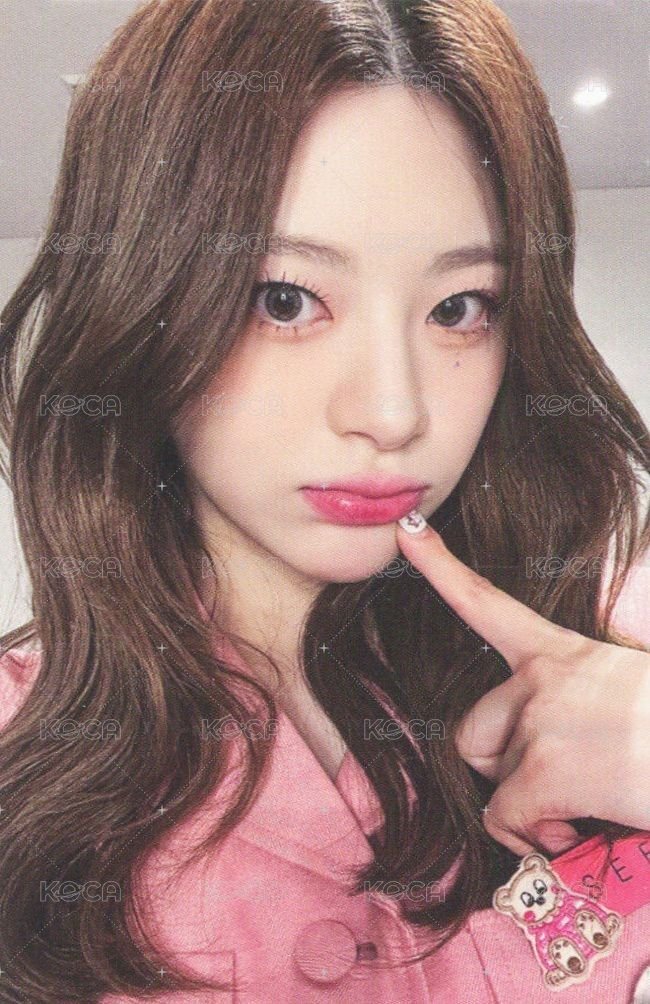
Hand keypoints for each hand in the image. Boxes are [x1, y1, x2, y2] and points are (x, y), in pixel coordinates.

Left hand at [396, 517, 649, 856]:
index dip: (441, 567)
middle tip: (552, 782)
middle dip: (500, 768)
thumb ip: (577, 697)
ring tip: (579, 807)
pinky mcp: (546, 770)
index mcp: (563, 652)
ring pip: (491, 780)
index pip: (487, 604)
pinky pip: (504, 817)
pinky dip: (534, 837)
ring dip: (526, 805)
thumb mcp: (626, 685)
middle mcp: (542, 679)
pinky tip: (578, 828)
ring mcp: (541, 721)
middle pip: (471, 730)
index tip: (407, 531)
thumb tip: (558, 739)